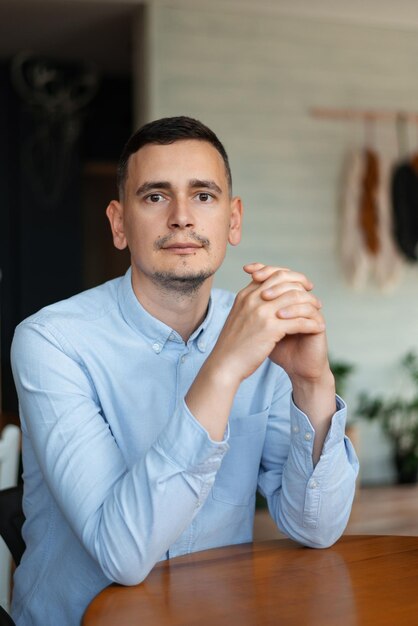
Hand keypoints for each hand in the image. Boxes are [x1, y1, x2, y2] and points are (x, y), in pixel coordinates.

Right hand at [209, 263, 324, 387]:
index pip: (271, 274)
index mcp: (245, 295)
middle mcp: (253, 299)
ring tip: (318, 310)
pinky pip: (299, 321)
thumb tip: (263, 296)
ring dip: (310, 303)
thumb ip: (250, 304)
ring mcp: (261, 313)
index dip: (289, 276)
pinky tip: (318, 327)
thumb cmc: (232, 345)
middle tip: (312, 293)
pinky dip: (311, 323)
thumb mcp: (238, 317)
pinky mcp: (271, 329)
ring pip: (295, 298)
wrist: (224, 364)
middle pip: (284, 281)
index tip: (300, 284)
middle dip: (302, 285)